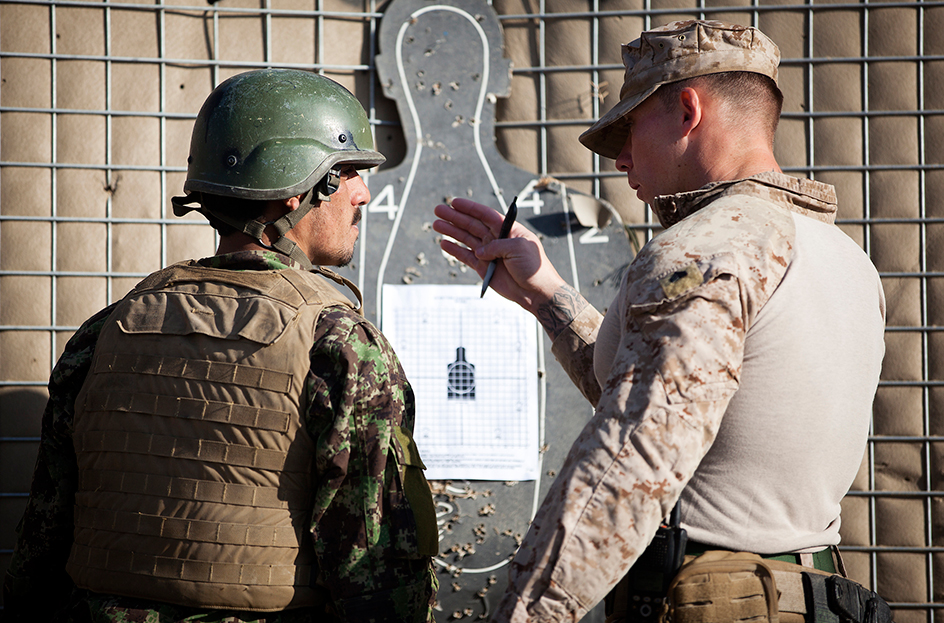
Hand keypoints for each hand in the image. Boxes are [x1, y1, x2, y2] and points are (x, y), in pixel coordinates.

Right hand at [433, 198, 567, 315]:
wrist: (536, 291)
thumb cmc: (534, 267)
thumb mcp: (519, 248)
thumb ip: (497, 245)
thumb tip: (479, 250)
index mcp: (507, 230)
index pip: (485, 215)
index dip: (469, 208)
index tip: (454, 202)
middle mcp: (496, 239)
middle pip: (471, 225)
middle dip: (455, 217)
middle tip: (438, 210)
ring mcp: (489, 253)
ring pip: (466, 239)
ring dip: (451, 231)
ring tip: (436, 225)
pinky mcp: (483, 268)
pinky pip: (466, 256)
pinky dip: (455, 250)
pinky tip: (444, 243)